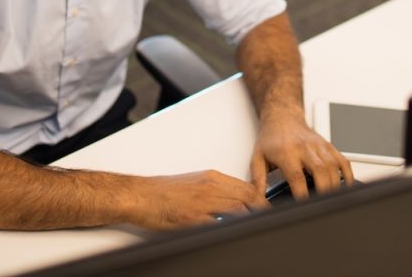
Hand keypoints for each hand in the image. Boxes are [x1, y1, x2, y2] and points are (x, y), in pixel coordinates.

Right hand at [124, 170, 267, 229]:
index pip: (246, 186)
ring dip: (251, 218)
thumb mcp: (193, 183)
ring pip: (238, 208)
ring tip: (259, 228)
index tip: (267, 208)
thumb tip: (232, 200)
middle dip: (262, 209)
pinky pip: (219, 224)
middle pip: (247, 197)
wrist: (141, 195)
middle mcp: (210, 187)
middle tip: (271, 220)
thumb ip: (214, 189)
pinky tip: (236, 234)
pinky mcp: (193, 218)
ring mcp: (202, 203)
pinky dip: (231, 229)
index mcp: (211, 177)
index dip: (261, 198)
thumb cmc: (163, 191)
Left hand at [250, 110, 353, 199]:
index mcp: (286, 152)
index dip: (302, 195)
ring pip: (334, 167)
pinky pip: (343, 161)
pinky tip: (345, 187)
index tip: (302, 208)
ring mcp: (318, 146)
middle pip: (320, 171)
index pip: (297, 176)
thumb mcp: (258, 158)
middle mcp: (304, 147)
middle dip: (324, 192)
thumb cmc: (271, 138)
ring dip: (335, 186)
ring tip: (331, 201)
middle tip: (322, 207)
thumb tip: (258, 201)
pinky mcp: (328, 145)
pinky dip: (347, 176)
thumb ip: (258, 181)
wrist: (282, 116)